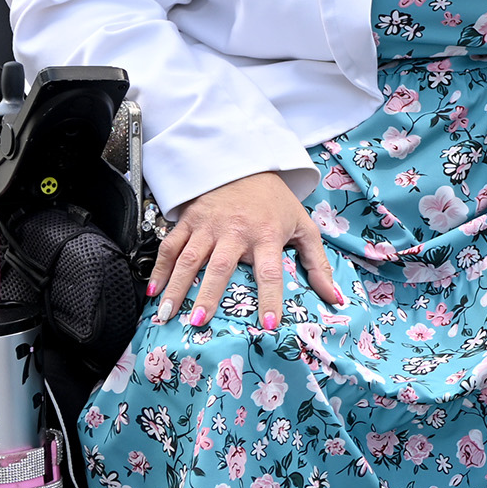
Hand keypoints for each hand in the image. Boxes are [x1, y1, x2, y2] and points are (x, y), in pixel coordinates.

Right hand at [150, 171, 345, 331]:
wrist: (246, 163)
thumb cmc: (276, 201)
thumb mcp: (303, 227)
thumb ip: (317, 263)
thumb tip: (333, 297)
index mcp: (267, 235)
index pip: (269, 272)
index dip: (270, 298)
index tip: (268, 325)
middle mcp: (236, 231)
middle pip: (220, 267)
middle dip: (208, 296)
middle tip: (198, 322)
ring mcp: (209, 225)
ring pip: (188, 258)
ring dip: (176, 287)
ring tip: (166, 314)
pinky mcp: (189, 220)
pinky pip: (170, 245)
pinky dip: (160, 268)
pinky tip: (153, 290)